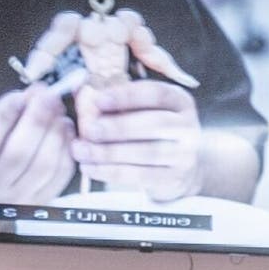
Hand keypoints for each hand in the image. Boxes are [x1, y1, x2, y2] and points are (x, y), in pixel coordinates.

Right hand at [0, 84, 75, 204]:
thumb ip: (1, 110)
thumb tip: (33, 92)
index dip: (3, 118)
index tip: (19, 96)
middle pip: (17, 154)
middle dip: (36, 121)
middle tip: (47, 97)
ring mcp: (16, 199)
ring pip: (43, 165)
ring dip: (55, 133)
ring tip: (58, 112)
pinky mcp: (40, 202)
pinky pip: (60, 175)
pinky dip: (66, 149)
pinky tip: (65, 130)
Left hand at [71, 77, 207, 200]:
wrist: (182, 167)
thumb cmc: (151, 131)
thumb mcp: (143, 108)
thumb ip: (117, 99)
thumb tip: (82, 90)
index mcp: (179, 102)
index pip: (156, 94)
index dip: (127, 96)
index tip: (98, 100)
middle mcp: (187, 127)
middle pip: (156, 124)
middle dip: (118, 127)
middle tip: (88, 129)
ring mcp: (185, 155)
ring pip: (148, 153)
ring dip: (110, 152)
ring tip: (82, 151)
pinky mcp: (175, 178)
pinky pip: (142, 176)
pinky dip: (112, 172)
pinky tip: (90, 168)